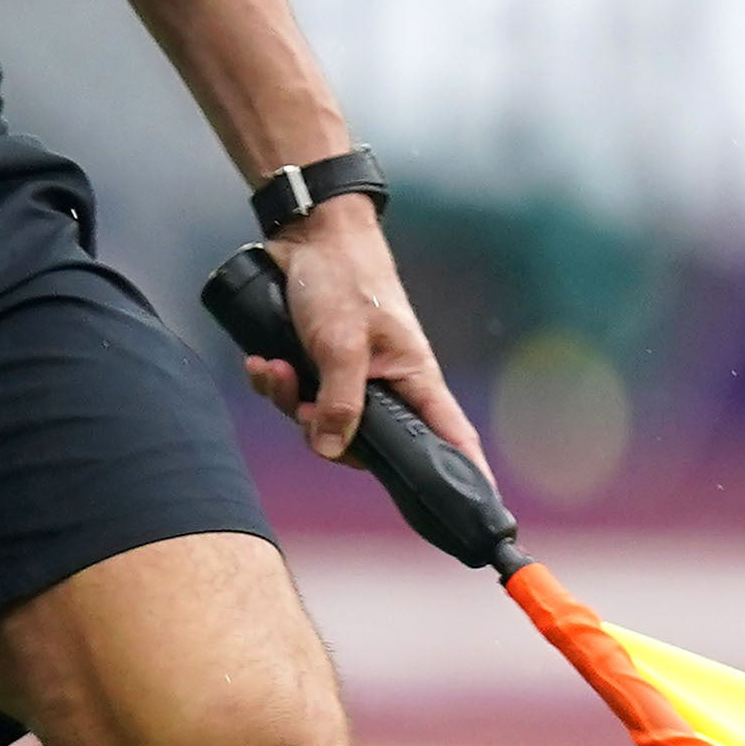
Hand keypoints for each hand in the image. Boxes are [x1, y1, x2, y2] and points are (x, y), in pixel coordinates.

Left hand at [249, 195, 485, 471]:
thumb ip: (339, 402)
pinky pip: (296, 396)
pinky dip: (273, 383)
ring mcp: (353, 377)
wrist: (310, 236)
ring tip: (273, 367)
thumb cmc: (345, 279)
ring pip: (320, 420)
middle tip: (300, 407)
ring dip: (287, 400)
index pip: (451, 439)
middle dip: (321, 431)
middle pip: (364, 442)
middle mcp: (388, 385)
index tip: (483, 509)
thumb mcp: (340, 344)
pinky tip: (261, 361)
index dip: (467, 474)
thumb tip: (333, 450)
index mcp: (415, 380)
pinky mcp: (320, 364)